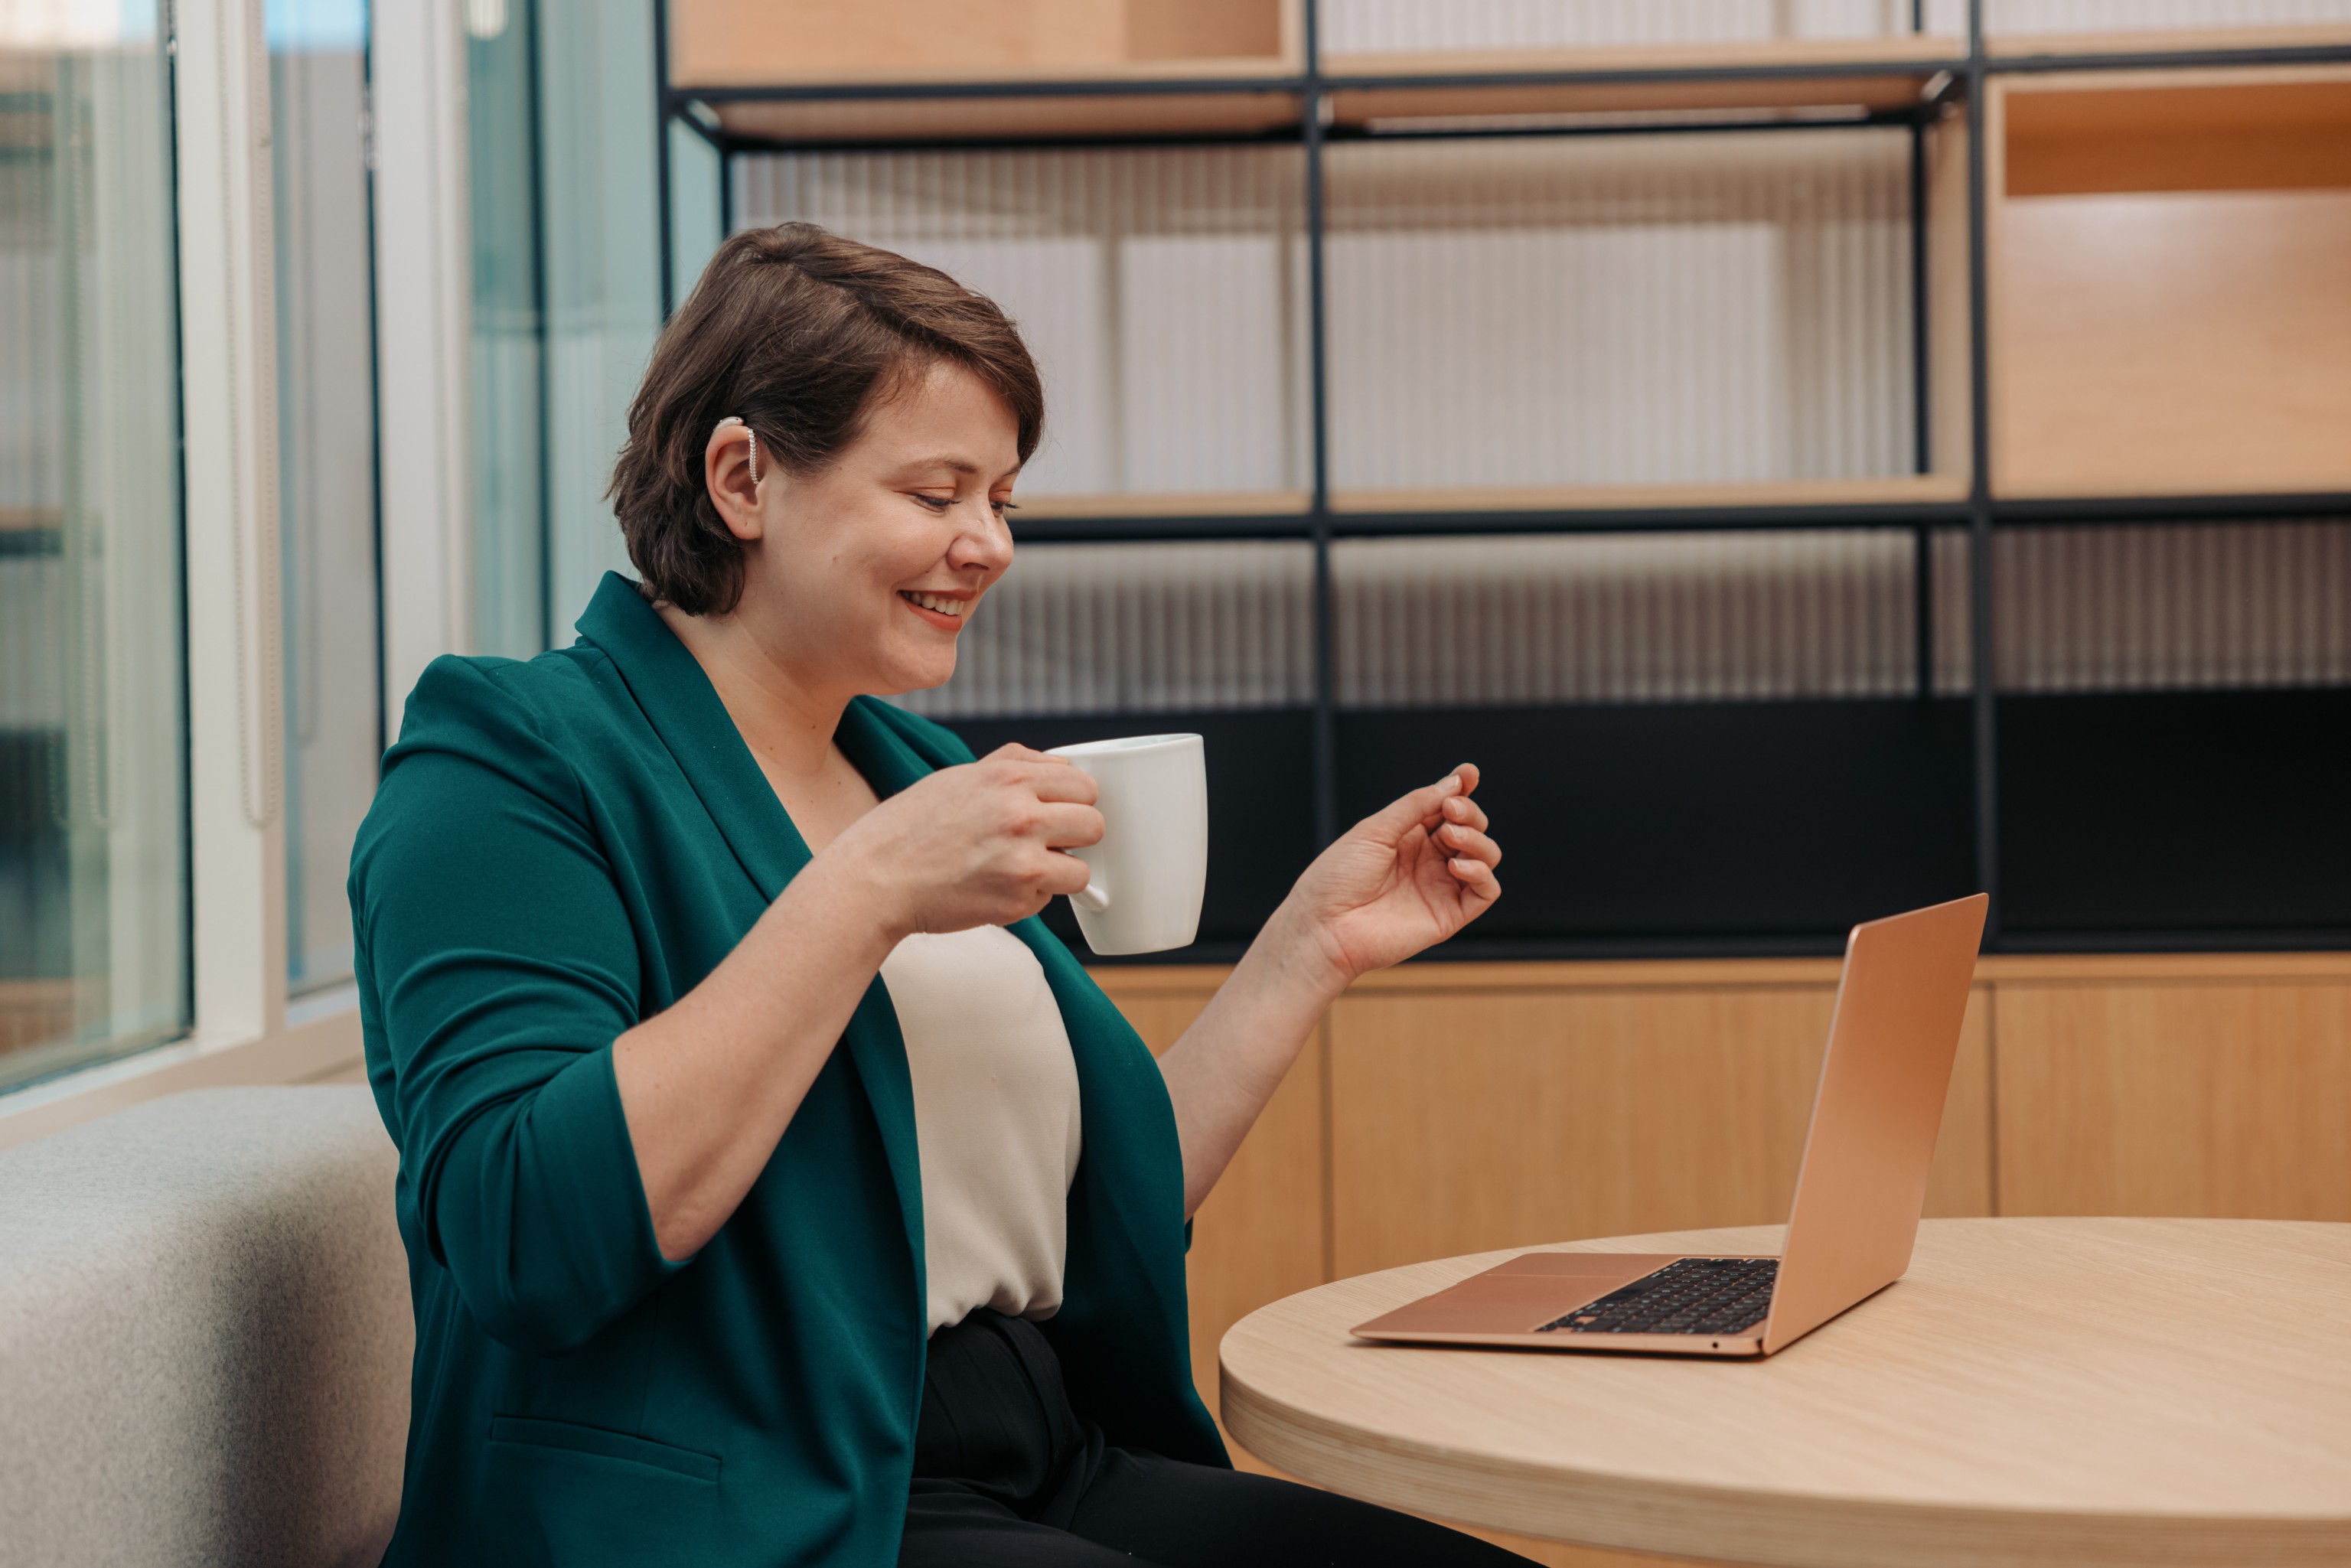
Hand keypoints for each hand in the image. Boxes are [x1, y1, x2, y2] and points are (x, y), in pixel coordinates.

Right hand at [822, 744, 1100, 938]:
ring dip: (1058, 872)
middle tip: (1044, 843)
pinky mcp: (1016, 899)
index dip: (1072, 801)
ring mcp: (1022, 860)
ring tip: (1021, 868)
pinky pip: (1049, 898)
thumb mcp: (960, 776)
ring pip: (1082, 869)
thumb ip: (1013, 765)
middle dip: (1074, 836)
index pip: (1084, 784)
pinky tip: (995, 887)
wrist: (875, 878)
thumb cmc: (910, 827)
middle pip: (1094, 824)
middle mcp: (1021, 814)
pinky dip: (1031, 897)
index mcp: (1009, 777)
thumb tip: (1059, 764)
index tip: (1057, 812)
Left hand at [1277, 764, 1500, 987]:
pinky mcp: (1449, 915)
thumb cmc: (1337, 878)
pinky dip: (1481, 873)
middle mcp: (1428, 860)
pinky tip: (1456, 865)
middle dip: (1468, 812)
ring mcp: (1440, 887)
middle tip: (1449, 811)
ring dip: (1477, 839)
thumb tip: (1453, 783)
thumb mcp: (1374, 829)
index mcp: (1408, 837)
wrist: (1323, 926)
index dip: (1461, 788)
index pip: (1446, 808)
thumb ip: (1415, 806)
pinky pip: (1485, 892)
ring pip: (1485, 856)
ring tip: (1449, 837)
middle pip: (1471, 828)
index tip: (1468, 773)